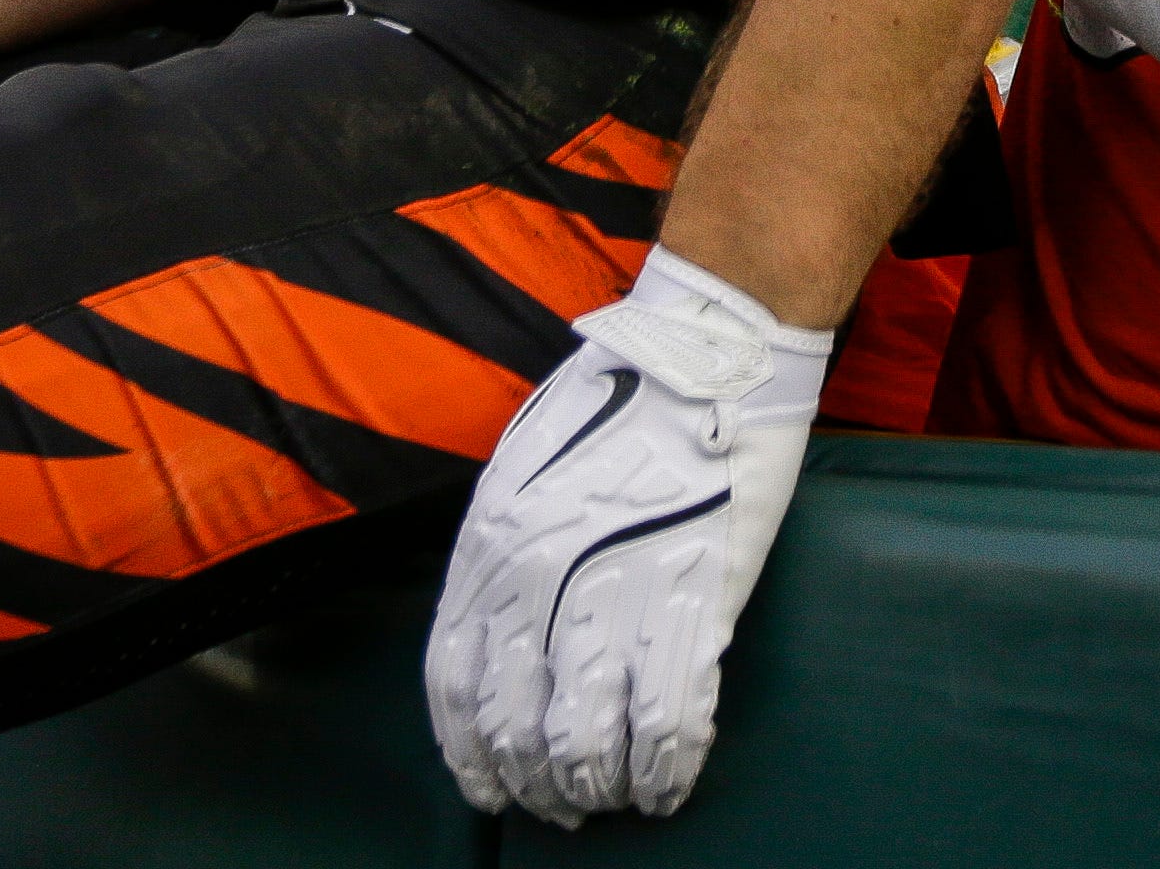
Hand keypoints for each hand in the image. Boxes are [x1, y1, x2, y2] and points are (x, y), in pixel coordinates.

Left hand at [427, 246, 831, 826]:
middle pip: (516, 728)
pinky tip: (664, 789)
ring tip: (610, 796)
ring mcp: (612, 597)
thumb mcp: (524, 466)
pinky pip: (663, 729)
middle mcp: (537, 581)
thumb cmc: (619, 399)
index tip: (489, 786)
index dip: (469, 750)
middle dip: (534, 784)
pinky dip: (661, 776)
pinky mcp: (688, 607)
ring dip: (594, 788)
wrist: (705, 357)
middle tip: (560, 802)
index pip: (454, 681)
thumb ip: (505, 549)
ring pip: (584, 745)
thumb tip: (503, 629)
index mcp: (490, 543)